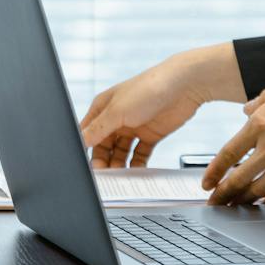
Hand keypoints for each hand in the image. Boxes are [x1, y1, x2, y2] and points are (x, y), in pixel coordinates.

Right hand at [80, 43, 242, 168]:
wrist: (184, 86)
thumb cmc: (148, 88)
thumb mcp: (117, 111)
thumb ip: (98, 129)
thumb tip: (80, 142)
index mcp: (103, 108)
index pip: (88, 134)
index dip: (86, 150)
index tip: (89, 169)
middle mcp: (116, 118)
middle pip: (104, 146)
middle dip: (103, 161)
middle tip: (107, 178)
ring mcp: (134, 127)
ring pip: (121, 152)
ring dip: (119, 165)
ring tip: (121, 177)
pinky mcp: (150, 135)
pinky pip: (139, 154)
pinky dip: (137, 164)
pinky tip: (136, 173)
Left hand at [202, 71, 264, 204]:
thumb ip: (263, 98)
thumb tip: (246, 108)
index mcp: (260, 122)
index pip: (228, 153)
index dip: (214, 172)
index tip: (207, 183)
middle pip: (238, 178)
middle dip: (223, 195)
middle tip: (214, 204)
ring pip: (259, 190)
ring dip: (244, 202)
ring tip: (235, 209)